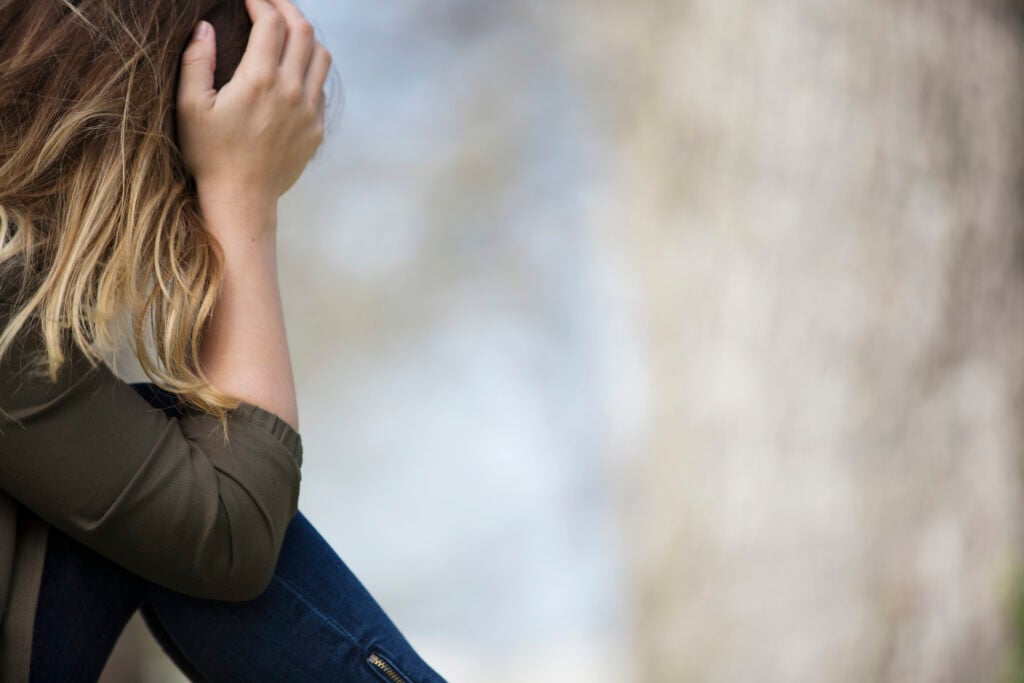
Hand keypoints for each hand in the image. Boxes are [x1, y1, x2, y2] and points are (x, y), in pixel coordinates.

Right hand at [176, 0, 331, 215]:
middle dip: (288, 7)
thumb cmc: (210, 154)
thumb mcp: (190, 106)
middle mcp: (292, 91)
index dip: (262, 1)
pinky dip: (310, 68)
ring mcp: (309, 111)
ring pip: (321, 56)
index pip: (272, 23)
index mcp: (260, 80)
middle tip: (271, 1)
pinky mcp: (317, 128)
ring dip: (306, 35)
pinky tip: (292, 69)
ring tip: (287, 29)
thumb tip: (205, 26)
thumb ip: (196, 61)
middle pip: (304, 31)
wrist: (242, 199)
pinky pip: (321, 86)